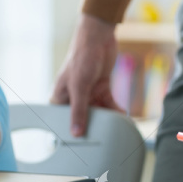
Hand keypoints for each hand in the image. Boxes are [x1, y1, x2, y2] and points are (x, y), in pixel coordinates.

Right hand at [51, 13, 122, 136]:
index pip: (63, 120)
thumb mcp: (79, 86)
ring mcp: (88, 93)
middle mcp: (73, 97)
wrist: (99, 37)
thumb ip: (79, 110)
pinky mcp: (102, 88)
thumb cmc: (82, 57)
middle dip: (93, 125)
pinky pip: (109, 103)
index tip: (80, 144)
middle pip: (83, 117)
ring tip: (116, 127)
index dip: (70, 131)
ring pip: (98, 111)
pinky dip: (115, 109)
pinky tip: (122, 115)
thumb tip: (76, 131)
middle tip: (102, 138)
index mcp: (60, 97)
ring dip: (107, 118)